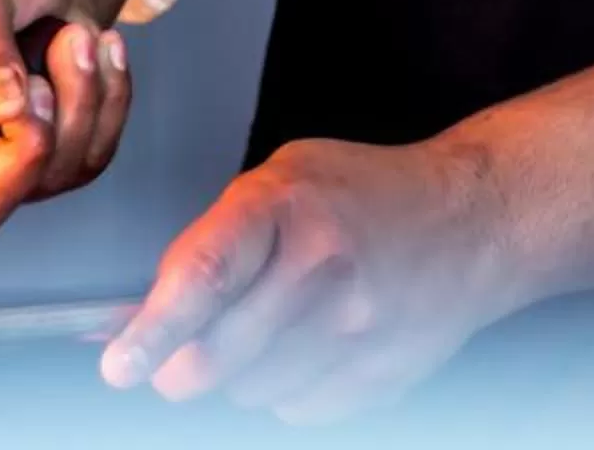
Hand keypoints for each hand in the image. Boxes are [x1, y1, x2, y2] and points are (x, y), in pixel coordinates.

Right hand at [0, 0, 134, 249]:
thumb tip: (2, 107)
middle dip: (25, 148)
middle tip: (41, 80)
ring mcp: (4, 168)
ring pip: (50, 177)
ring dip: (78, 102)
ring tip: (75, 35)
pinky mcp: (58, 162)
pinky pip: (93, 154)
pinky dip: (109, 99)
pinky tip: (103, 51)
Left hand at [101, 137, 519, 424]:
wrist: (474, 221)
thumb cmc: (363, 194)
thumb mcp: (280, 181)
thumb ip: (209, 242)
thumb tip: (131, 314)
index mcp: (285, 206)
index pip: (204, 277)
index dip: (152, 330)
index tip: (119, 364)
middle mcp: (323, 269)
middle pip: (219, 355)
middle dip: (177, 368)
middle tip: (166, 362)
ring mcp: (358, 330)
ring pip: (251, 392)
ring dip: (237, 377)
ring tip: (266, 330)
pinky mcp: (383, 376)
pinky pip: (299, 412)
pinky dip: (285, 393)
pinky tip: (309, 348)